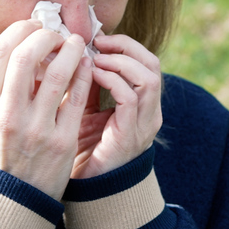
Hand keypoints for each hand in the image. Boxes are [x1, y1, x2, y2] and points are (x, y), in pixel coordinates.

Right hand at [0, 20, 93, 199]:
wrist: (15, 199)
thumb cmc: (3, 152)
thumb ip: (0, 86)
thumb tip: (22, 44)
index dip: (19, 30)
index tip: (33, 25)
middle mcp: (8, 114)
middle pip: (26, 55)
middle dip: (46, 35)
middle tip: (57, 33)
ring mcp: (36, 128)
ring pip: (59, 73)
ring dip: (71, 50)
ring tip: (77, 44)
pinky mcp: (62, 141)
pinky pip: (78, 97)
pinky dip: (85, 74)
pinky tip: (87, 66)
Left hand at [72, 34, 161, 179]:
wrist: (84, 190)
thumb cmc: (83, 149)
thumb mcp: (85, 108)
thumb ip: (87, 83)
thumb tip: (75, 52)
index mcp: (142, 104)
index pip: (147, 62)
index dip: (125, 45)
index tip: (97, 39)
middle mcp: (149, 113)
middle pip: (152, 64)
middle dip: (126, 47)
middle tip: (98, 43)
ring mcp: (143, 125)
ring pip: (147, 78)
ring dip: (120, 62)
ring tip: (95, 59)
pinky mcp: (131, 136)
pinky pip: (130, 98)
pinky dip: (113, 80)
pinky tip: (94, 75)